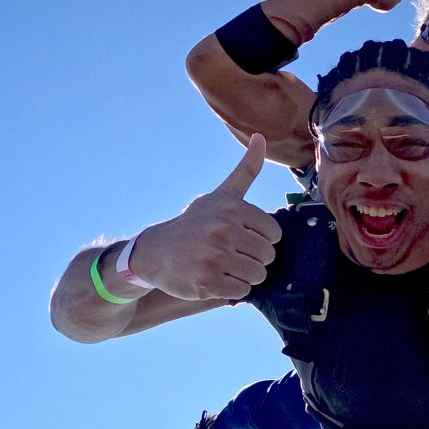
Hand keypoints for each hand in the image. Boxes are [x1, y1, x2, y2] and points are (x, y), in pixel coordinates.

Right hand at [126, 136, 279, 301]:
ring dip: (243, 275)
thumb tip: (260, 137)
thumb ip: (245, 170)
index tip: (241, 237)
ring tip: (223, 265)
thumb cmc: (195, 223)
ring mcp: (214, 257)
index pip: (274, 233)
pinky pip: (241, 291)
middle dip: (252, 258)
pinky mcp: (206, 281)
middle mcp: (223, 230)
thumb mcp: (220, 195)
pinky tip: (214, 278)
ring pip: (257, 275)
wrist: (154, 251)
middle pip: (267, 256)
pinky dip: (231, 289)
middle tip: (230, 253)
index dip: (261, 239)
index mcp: (231, 208)